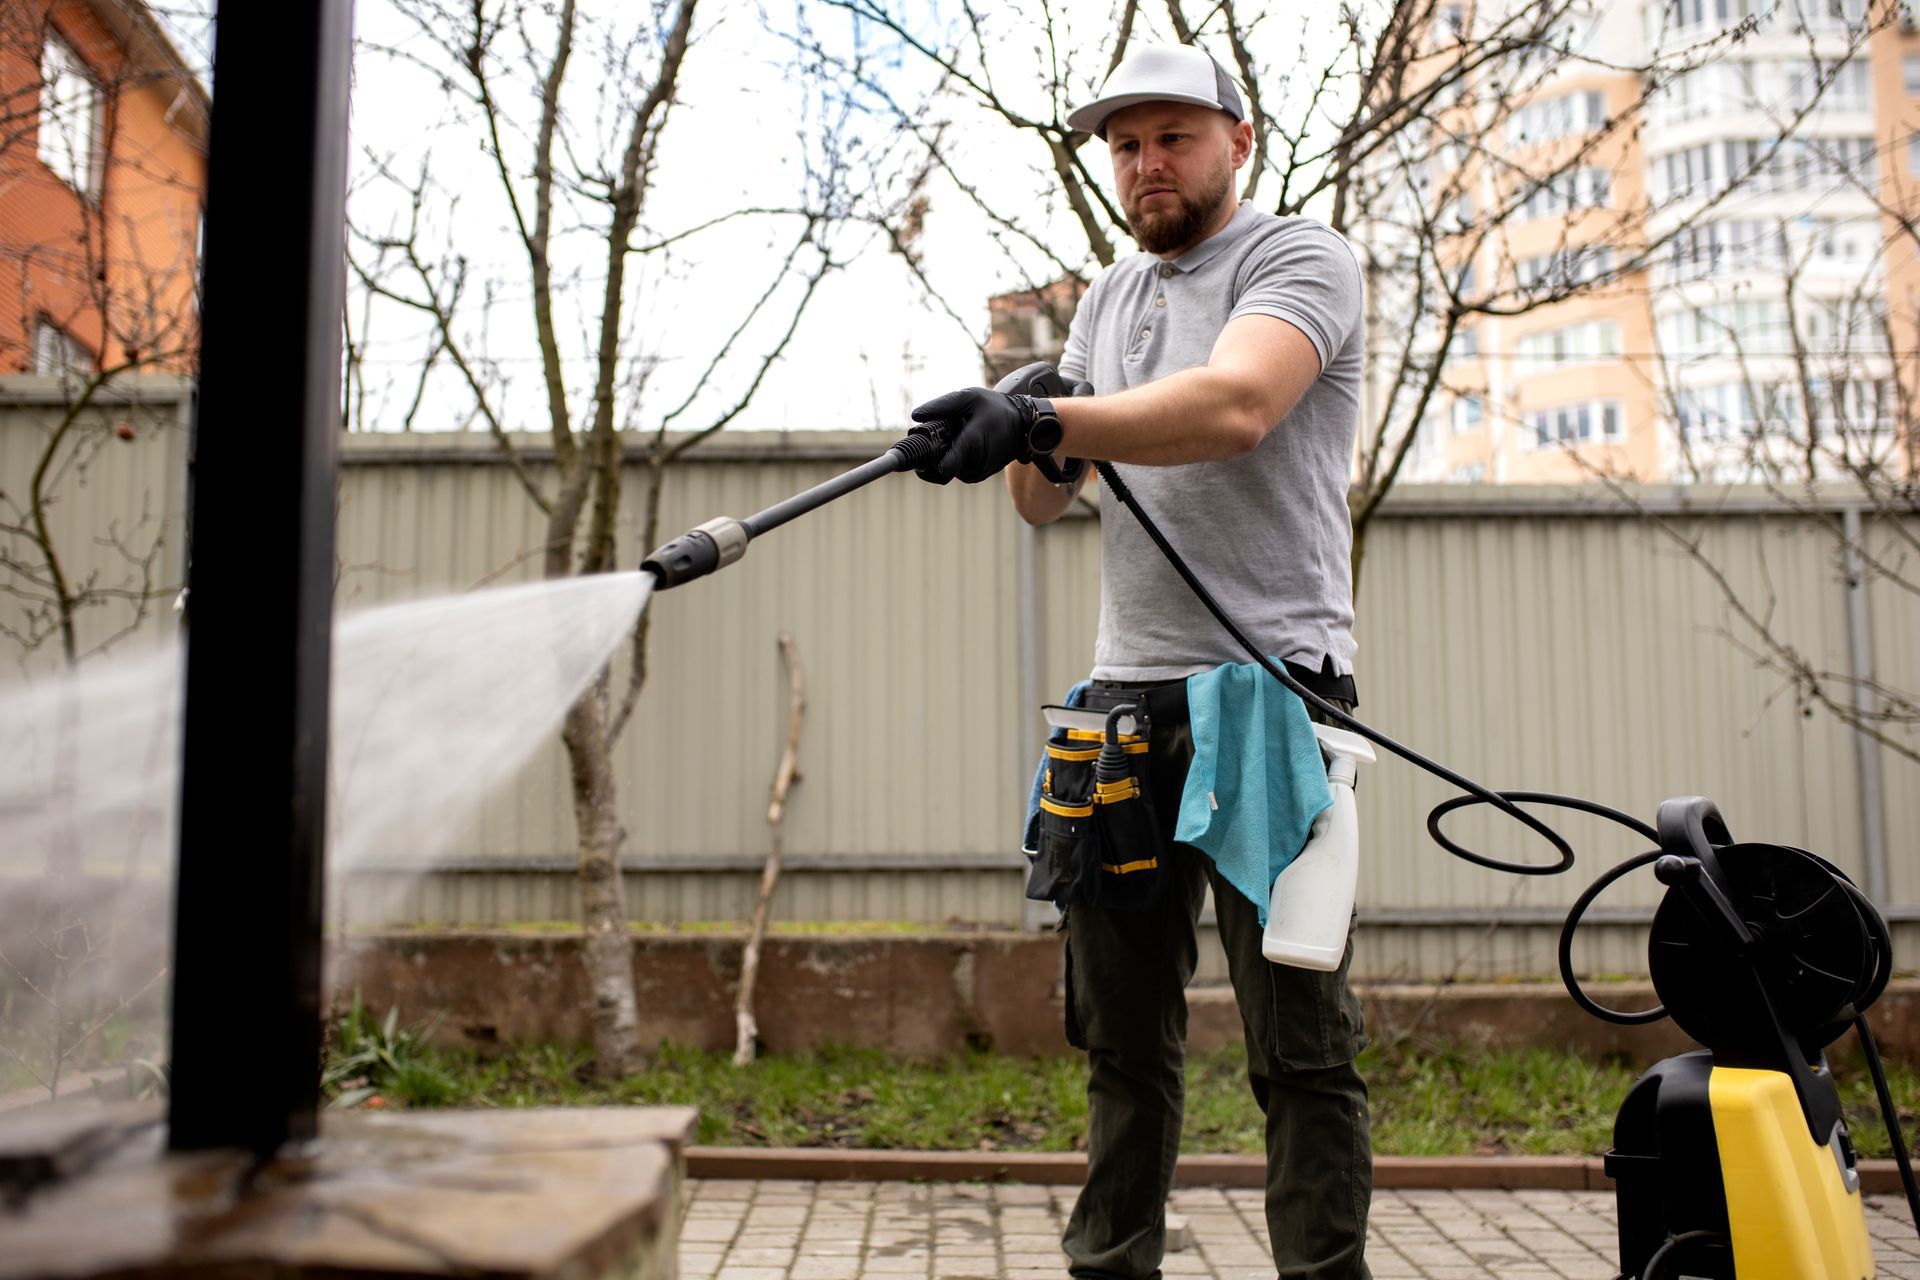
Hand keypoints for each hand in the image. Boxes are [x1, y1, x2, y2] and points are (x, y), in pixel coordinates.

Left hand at [909, 387, 1032, 483]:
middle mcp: (974, 465)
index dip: (923, 465)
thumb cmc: (995, 408)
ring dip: (943, 456)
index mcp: (971, 446)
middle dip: (932, 455)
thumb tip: (916, 416)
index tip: (914, 455)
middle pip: (939, 469)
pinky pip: (957, 470)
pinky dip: (953, 459)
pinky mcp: (978, 476)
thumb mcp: (969, 397)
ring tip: (953, 436)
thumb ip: (942, 406)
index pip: (942, 469)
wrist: (1022, 424)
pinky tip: (960, 442)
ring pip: (947, 471)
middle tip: (936, 435)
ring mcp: (976, 473)